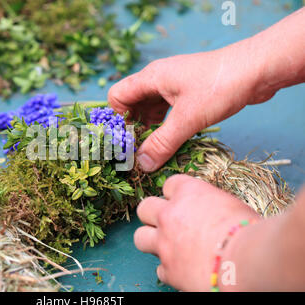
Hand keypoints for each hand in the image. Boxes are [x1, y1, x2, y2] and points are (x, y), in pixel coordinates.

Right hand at [108, 44, 275, 171]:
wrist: (257, 70)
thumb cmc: (220, 86)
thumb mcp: (187, 119)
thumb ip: (162, 143)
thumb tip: (142, 164)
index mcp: (151, 78)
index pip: (117, 96)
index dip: (118, 118)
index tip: (127, 140)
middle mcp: (158, 79)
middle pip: (132, 103)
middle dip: (133, 127)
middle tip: (138, 150)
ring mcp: (173, 85)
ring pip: (150, 108)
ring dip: (150, 128)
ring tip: (154, 149)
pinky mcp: (188, 92)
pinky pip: (167, 110)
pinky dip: (165, 125)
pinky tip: (171, 139)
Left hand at [134, 175, 260, 290]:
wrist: (247, 261)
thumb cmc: (249, 230)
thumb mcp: (232, 204)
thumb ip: (212, 204)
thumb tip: (215, 211)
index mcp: (188, 193)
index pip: (170, 184)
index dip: (176, 193)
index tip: (183, 201)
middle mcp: (169, 215)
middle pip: (145, 208)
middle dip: (154, 215)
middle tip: (167, 223)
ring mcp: (164, 243)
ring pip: (140, 237)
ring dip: (152, 241)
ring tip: (167, 246)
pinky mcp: (168, 270)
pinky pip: (160, 268)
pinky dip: (170, 269)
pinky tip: (183, 269)